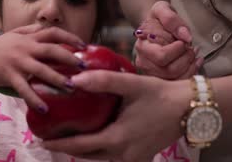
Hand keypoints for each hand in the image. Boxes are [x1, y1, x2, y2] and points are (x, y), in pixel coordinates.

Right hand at [0, 25, 84, 111]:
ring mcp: (17, 62)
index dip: (70, 37)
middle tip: (83, 66)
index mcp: (28, 38)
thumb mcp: (14, 35)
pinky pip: (24, 89)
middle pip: (51, 50)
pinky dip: (34, 99)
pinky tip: (44, 108)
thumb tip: (48, 28)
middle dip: (69, 58)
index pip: (52, 32)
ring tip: (71, 87)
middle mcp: (25, 47)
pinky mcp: (9, 75)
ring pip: (41, 70)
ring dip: (57, 79)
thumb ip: (31, 32)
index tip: (84, 45)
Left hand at [42, 70, 190, 161]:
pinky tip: (95, 138)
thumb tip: (74, 78)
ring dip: (84, 150)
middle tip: (51, 139)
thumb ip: (103, 81)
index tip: (42, 141)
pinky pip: (114, 157)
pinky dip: (100, 150)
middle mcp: (124, 154)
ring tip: (69, 138)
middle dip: (68, 149)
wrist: (189, 108)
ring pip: (101, 158)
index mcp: (118, 139)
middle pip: (88, 156)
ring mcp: (134, 158)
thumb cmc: (160, 95)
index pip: (81, 146)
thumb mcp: (131, 84)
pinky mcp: (142, 156)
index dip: (60, 144)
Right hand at [134, 1, 201, 78]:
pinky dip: (192, 72)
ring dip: (190, 66)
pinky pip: (179, 82)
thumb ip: (171, 19)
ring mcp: (152, 73)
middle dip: (186, 58)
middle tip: (191, 47)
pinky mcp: (162, 79)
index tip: (183, 40)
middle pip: (169, 71)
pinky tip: (196, 61)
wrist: (156, 25)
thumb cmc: (158, 18)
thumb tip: (185, 36)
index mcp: (142, 46)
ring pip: (175, 78)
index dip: (177, 49)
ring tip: (193, 52)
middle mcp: (144, 63)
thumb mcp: (162, 9)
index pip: (161, 56)